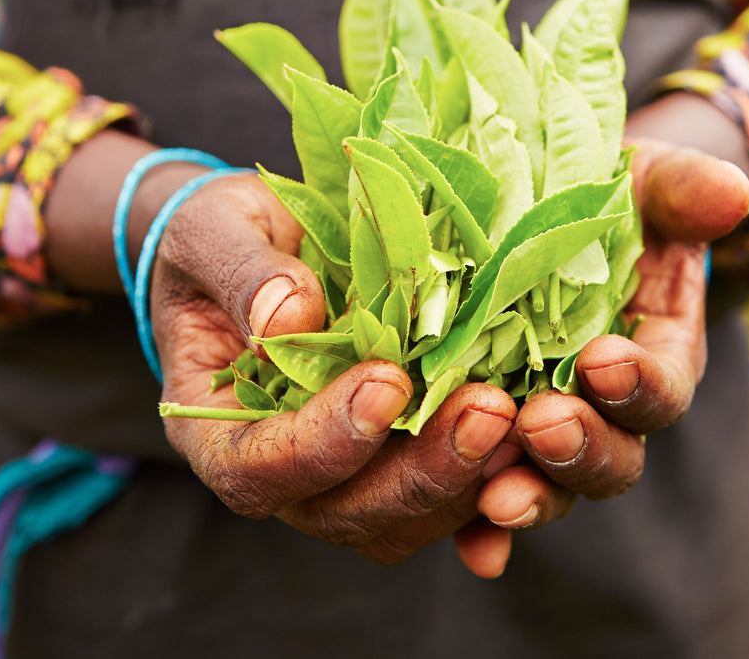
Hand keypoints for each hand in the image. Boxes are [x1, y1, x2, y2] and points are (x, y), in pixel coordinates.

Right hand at [151, 173, 519, 572]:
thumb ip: (242, 273)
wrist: (255, 242)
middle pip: (347, 511)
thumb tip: (288, 315)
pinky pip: (449, 503)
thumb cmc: (217, 237)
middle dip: (422, 469)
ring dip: (469, 480)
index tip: (385, 383)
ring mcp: (346, 475)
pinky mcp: (400, 458)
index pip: (260, 470)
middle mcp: (283, 472)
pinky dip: (494, 494)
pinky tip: (536, 462)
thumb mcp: (212, 232)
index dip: (324, 442)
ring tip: (524, 418)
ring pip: (407, 517)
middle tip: (487, 410)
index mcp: (218, 430)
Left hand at [467, 95, 748, 554]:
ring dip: (528, 496)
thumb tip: (732, 195)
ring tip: (496, 497)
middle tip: (542, 425)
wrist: (536, 214)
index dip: (639, 385)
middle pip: (610, 458)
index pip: (660, 390)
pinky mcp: (486, 445)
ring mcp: (545, 434)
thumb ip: (686, 190)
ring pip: (549, 486)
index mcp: (654, 356)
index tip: (603, 362)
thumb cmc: (602, 198)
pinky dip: (479, 534)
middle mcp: (604, 412)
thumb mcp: (643, 182)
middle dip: (579, 449)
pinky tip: (472, 550)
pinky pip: (483, 501)